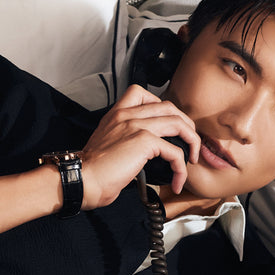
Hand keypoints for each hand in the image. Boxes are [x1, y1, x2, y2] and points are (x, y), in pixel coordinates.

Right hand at [80, 85, 200, 207]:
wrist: (83, 179)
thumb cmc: (93, 169)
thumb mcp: (108, 143)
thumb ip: (125, 137)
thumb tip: (146, 151)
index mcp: (117, 113)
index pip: (142, 93)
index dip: (163, 107)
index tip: (169, 125)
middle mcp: (127, 115)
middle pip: (169, 107)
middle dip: (186, 124)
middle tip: (189, 142)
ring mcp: (136, 125)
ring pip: (178, 123)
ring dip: (192, 141)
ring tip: (191, 158)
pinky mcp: (144, 141)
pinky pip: (175, 151)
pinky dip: (181, 168)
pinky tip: (177, 180)